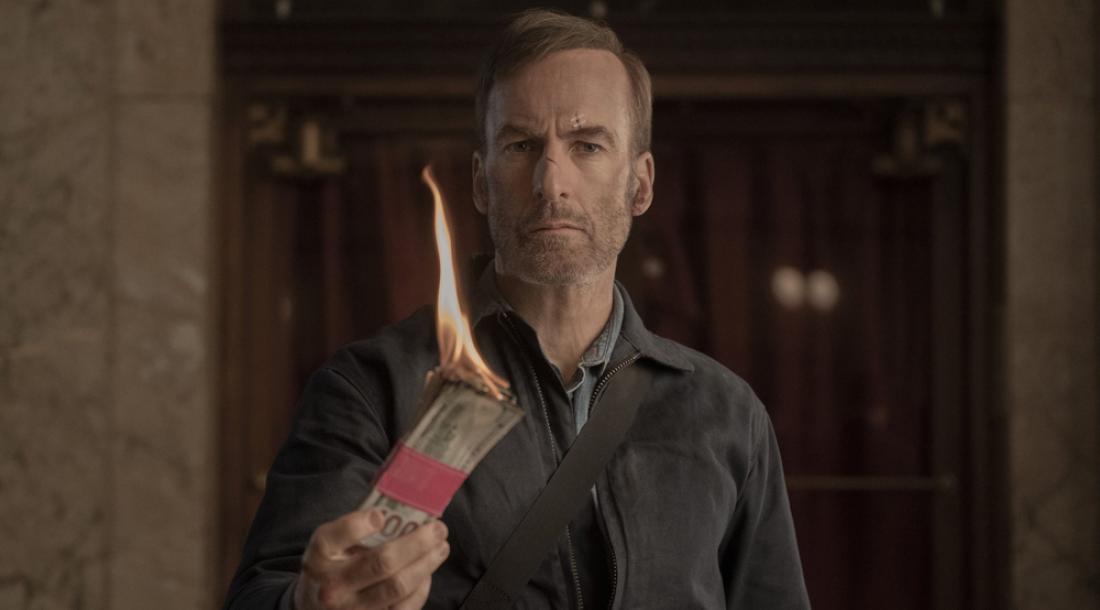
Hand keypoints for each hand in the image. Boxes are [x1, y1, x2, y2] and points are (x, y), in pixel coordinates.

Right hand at [294, 509, 449, 609]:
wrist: (315, 609)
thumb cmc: (330, 566)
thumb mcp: (330, 543)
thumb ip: (355, 526)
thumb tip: (398, 509)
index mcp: (319, 557)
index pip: (336, 537)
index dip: (360, 524)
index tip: (381, 515)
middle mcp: (333, 587)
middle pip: (382, 562)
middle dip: (417, 543)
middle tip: (438, 529)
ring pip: (398, 586)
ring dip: (426, 564)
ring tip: (441, 548)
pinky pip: (404, 607)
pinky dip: (421, 588)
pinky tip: (427, 573)